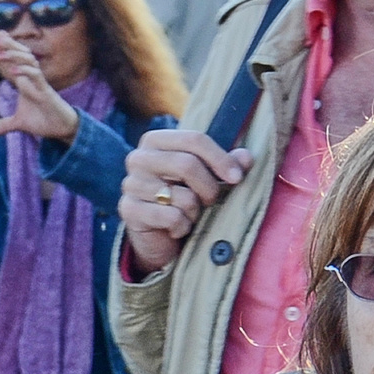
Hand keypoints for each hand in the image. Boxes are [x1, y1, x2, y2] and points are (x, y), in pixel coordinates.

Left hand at [0, 33, 80, 145]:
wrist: (61, 129)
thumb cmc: (43, 121)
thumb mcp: (17, 124)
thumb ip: (1, 125)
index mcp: (24, 83)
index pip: (12, 63)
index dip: (4, 52)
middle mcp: (31, 79)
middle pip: (20, 56)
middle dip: (9, 45)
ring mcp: (39, 83)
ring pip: (28, 62)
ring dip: (14, 56)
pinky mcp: (46, 91)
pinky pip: (37, 77)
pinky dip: (26, 72)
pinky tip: (14, 70)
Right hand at [118, 129, 251, 271]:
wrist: (158, 234)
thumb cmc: (184, 196)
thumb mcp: (208, 177)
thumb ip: (227, 164)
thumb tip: (245, 157)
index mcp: (155, 141)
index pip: (193, 139)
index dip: (220, 158)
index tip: (237, 177)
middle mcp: (138, 158)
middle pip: (187, 164)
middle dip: (209, 187)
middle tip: (213, 200)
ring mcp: (131, 184)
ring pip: (182, 195)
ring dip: (195, 211)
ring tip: (189, 214)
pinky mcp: (128, 209)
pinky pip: (171, 217)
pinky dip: (182, 226)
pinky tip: (176, 228)